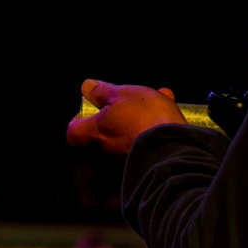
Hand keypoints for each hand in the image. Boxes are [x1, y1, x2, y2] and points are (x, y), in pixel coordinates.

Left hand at [66, 78, 184, 155]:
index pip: (73, 132)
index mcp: (96, 131)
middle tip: (135, 96)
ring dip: (143, 114)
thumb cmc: (143, 118)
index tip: (91, 107)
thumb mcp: (123, 94)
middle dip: (121, 110)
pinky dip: (155, 124)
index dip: (79, 119)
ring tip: (162, 96)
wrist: (173, 149)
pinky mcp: (147, 160)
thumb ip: (103, 91)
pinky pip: (147, 138)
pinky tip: (172, 111)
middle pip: (104, 130)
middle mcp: (107, 149)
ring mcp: (126, 157)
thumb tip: (86, 87)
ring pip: (130, 131)